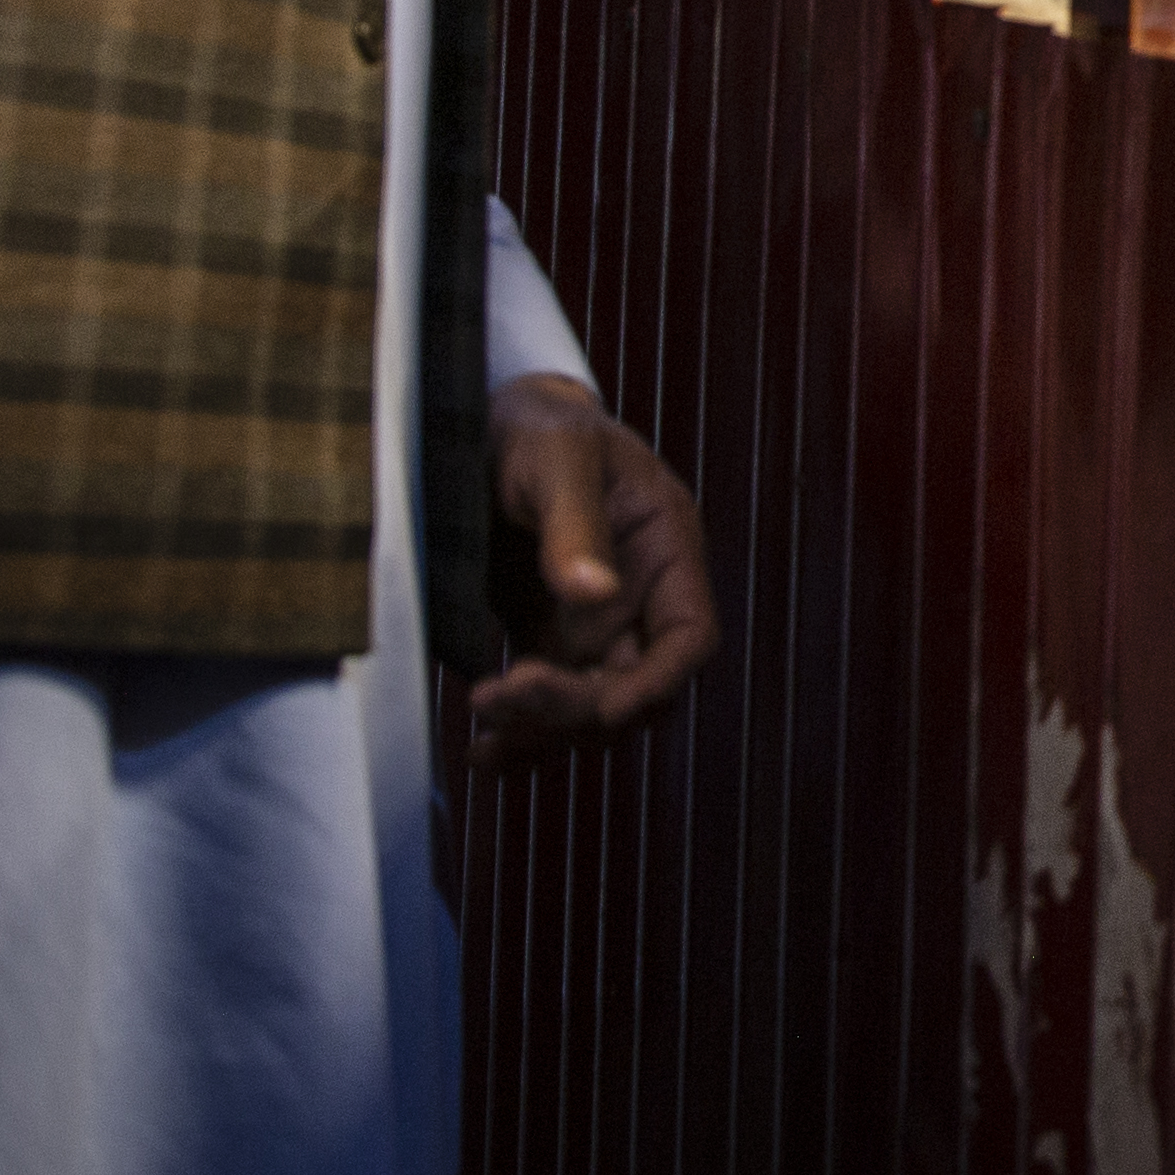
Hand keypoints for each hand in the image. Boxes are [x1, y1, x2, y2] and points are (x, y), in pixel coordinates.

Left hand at [468, 373, 718, 762]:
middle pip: (636, 687)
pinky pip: (548, 704)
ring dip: (545, 733)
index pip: (690, 635)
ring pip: (591, 709)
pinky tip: (486, 752)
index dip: (658, 681)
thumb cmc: (538, 425)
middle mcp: (639, 596)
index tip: (604, 707)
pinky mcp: (549, 636)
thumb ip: (574, 523)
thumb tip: (594, 593)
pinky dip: (523, 734)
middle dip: (576, 708)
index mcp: (665, 546)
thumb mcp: (557, 458)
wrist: (490, 422)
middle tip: (505, 695)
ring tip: (484, 735)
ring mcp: (595, 622)